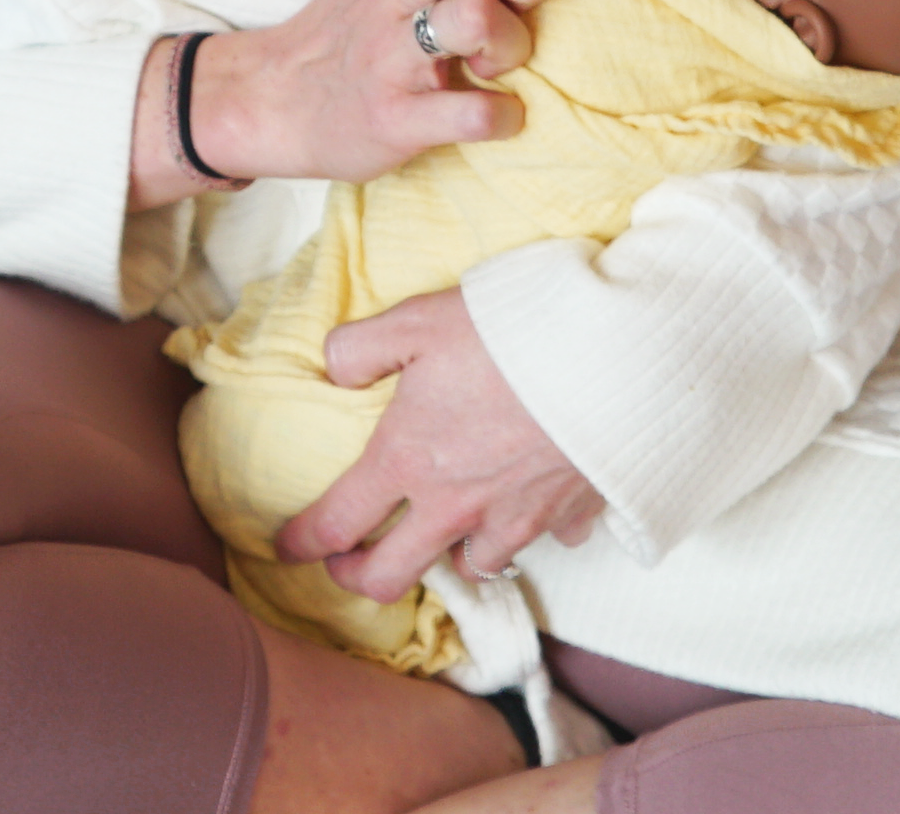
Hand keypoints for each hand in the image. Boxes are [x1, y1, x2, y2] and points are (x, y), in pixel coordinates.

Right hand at [181, 0, 646, 187]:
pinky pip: (468, 110)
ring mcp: (390, 52)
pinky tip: (494, 114)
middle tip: (519, 9)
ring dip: (509, 46)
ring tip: (494, 66)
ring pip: (472, 19)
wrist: (269, 97)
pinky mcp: (390, 115)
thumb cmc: (346, 23)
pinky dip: (499, 114)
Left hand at [276, 292, 606, 603]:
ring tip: (441, 537)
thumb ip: (360, 348)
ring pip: (470, 568)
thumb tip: (332, 369)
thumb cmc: (507, 333)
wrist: (613, 355)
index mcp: (407, 459)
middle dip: (358, 578)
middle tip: (347, 565)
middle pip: (391, 576)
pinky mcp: (569, 515)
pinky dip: (535, 532)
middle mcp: (456, 505)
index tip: (286, 547)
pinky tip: (532, 508)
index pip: (336, 523)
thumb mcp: (415, 320)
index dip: (301, 542)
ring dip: (448, 557)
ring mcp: (516, 518)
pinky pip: (547, 542)